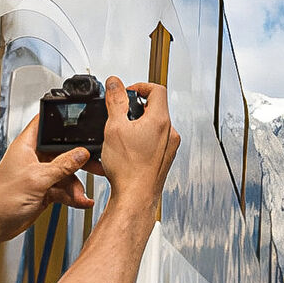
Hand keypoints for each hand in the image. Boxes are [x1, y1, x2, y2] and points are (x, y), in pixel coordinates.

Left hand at [0, 115, 93, 242]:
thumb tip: (81, 153)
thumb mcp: (37, 179)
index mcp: (26, 146)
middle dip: (78, 160)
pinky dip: (73, 195)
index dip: (62, 121)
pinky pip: (64, 189)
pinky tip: (80, 201)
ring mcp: (40, 174)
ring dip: (75, 185)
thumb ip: (62, 165)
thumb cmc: (2, 199)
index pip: (45, 124)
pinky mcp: (44, 190)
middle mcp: (34, 157)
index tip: (81, 126)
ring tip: (79, 195)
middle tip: (94, 165)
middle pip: (62, 150)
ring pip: (66, 172)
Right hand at [99, 76, 179, 209]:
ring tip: (116, 138)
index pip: (157, 89)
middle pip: (153, 109)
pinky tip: (119, 153)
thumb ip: (115, 101)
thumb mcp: (114, 127)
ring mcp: (168, 148)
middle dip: (133, 110)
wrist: (135, 198)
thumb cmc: (129, 169)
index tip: (126, 93)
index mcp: (160, 121)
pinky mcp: (162, 160)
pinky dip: (135, 144)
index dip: (140, 86)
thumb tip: (115, 83)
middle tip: (118, 116)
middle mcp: (169, 133)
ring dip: (132, 128)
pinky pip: (149, 145)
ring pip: (150, 128)